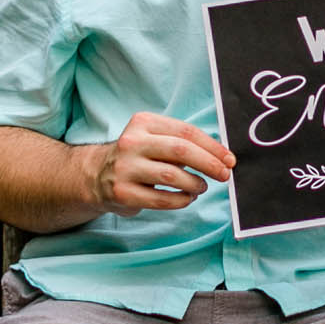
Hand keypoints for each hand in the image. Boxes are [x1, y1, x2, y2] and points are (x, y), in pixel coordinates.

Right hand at [95, 112, 234, 215]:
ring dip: (195, 184)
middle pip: (181, 151)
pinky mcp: (123, 192)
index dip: (212, 147)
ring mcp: (125, 168)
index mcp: (144, 123)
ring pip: (172, 176)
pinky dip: (181, 200)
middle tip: (224, 175)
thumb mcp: (153, 138)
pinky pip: (161, 199)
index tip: (229, 159)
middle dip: (209, 164)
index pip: (186, 132)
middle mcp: (132, 142)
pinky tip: (187, 198)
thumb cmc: (136, 157)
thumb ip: (181, 143)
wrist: (94, 176)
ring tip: (201, 187)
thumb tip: (220, 157)